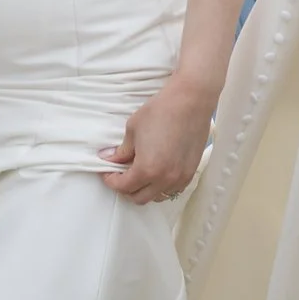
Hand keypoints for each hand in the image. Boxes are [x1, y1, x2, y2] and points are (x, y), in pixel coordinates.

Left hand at [101, 73, 218, 203]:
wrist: (190, 101)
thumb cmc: (160, 111)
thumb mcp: (133, 130)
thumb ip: (121, 151)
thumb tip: (109, 159)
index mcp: (147, 169)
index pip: (123, 187)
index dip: (111, 180)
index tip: (107, 172)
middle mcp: (164, 179)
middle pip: (139, 198)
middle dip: (126, 189)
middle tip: (121, 175)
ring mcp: (180, 177)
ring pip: (157, 196)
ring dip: (145, 190)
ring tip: (140, 174)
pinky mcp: (191, 171)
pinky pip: (173, 189)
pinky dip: (162, 186)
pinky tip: (158, 173)